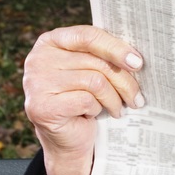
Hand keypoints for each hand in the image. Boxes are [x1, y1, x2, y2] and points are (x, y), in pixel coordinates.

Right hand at [22, 25, 145, 174]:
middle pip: (95, 61)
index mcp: (51, 41)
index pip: (87, 35)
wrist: (67, 139)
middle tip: (137, 97)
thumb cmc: (83, 98)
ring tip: (119, 107)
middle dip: (123, 81)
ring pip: (94, 81)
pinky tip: (97, 114)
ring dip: (114, 98)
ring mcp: (36, 83)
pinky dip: (98, 109)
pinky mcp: (42, 107)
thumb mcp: (91, 70)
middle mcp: (38, 59)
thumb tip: (135, 57)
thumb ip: (102, 55)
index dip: (116, 48)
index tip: (138, 62)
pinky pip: (86, 100)